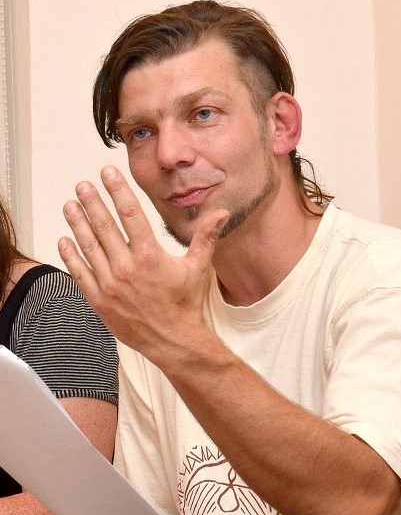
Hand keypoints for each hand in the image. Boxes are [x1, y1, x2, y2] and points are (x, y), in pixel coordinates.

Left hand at [58, 166, 228, 363]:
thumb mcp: (198, 268)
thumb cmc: (185, 304)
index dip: (118, 190)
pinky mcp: (100, 301)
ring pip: (89, 247)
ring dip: (78, 224)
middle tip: (82, 186)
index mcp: (150, 256)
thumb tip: (223, 213)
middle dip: (92, 203)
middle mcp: (127, 268)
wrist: (173, 341)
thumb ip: (206, 237)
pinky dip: (70, 257)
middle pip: (104, 227)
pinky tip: (64, 241)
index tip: (107, 174)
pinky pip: (80, 274)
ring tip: (70, 206)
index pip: (130, 214)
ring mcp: (110, 285)